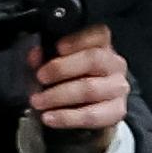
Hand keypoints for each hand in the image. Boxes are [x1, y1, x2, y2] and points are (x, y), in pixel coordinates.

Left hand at [28, 24, 129, 152]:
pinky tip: (49, 117)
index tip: (58, 47)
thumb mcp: (54, 62)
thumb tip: (34, 56)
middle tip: (39, 77)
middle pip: (93, 60)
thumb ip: (44, 56)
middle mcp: (114, 64)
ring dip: (58, 96)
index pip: (98, 34)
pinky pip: (92, 115)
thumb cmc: (69, 77)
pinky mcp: (117, 111)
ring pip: (90, 89)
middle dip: (61, 69)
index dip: (78, 40)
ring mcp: (118, 88)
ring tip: (37, 101)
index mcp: (101, 45)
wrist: (88, 107)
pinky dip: (67, 117)